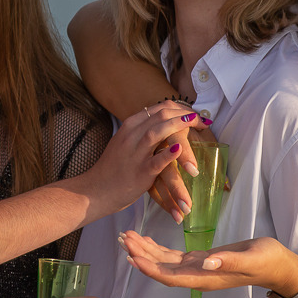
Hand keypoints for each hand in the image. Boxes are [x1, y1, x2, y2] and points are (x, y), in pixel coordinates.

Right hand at [84, 103, 206, 214]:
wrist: (96, 190)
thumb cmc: (113, 168)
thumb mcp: (125, 143)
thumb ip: (141, 133)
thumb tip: (162, 125)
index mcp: (130, 126)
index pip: (158, 108)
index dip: (179, 108)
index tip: (194, 113)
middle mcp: (132, 136)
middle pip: (160, 115)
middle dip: (184, 114)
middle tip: (201, 119)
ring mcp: (135, 153)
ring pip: (157, 132)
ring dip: (178, 125)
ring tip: (195, 122)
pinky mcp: (140, 172)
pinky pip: (156, 160)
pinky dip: (169, 153)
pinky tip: (179, 148)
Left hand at [122, 232, 297, 296]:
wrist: (278, 266)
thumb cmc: (268, 261)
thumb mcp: (251, 258)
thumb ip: (229, 262)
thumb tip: (207, 263)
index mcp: (206, 278)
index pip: (170, 275)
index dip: (150, 267)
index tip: (132, 256)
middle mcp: (197, 276)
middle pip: (161, 269)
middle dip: (140, 255)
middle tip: (122, 239)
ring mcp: (198, 269)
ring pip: (164, 262)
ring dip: (144, 251)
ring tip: (126, 237)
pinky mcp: (200, 260)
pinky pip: (173, 257)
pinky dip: (157, 248)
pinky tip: (145, 240)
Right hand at [148, 124, 218, 222]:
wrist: (160, 124)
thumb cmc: (187, 130)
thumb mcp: (200, 135)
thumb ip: (213, 155)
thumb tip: (226, 185)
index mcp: (173, 128)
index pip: (177, 139)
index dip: (185, 155)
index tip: (194, 171)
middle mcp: (159, 144)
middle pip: (165, 167)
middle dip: (176, 187)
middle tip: (187, 204)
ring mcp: (149, 158)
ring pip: (157, 180)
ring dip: (169, 199)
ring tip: (181, 215)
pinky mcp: (146, 170)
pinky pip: (152, 188)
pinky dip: (163, 201)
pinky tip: (172, 213)